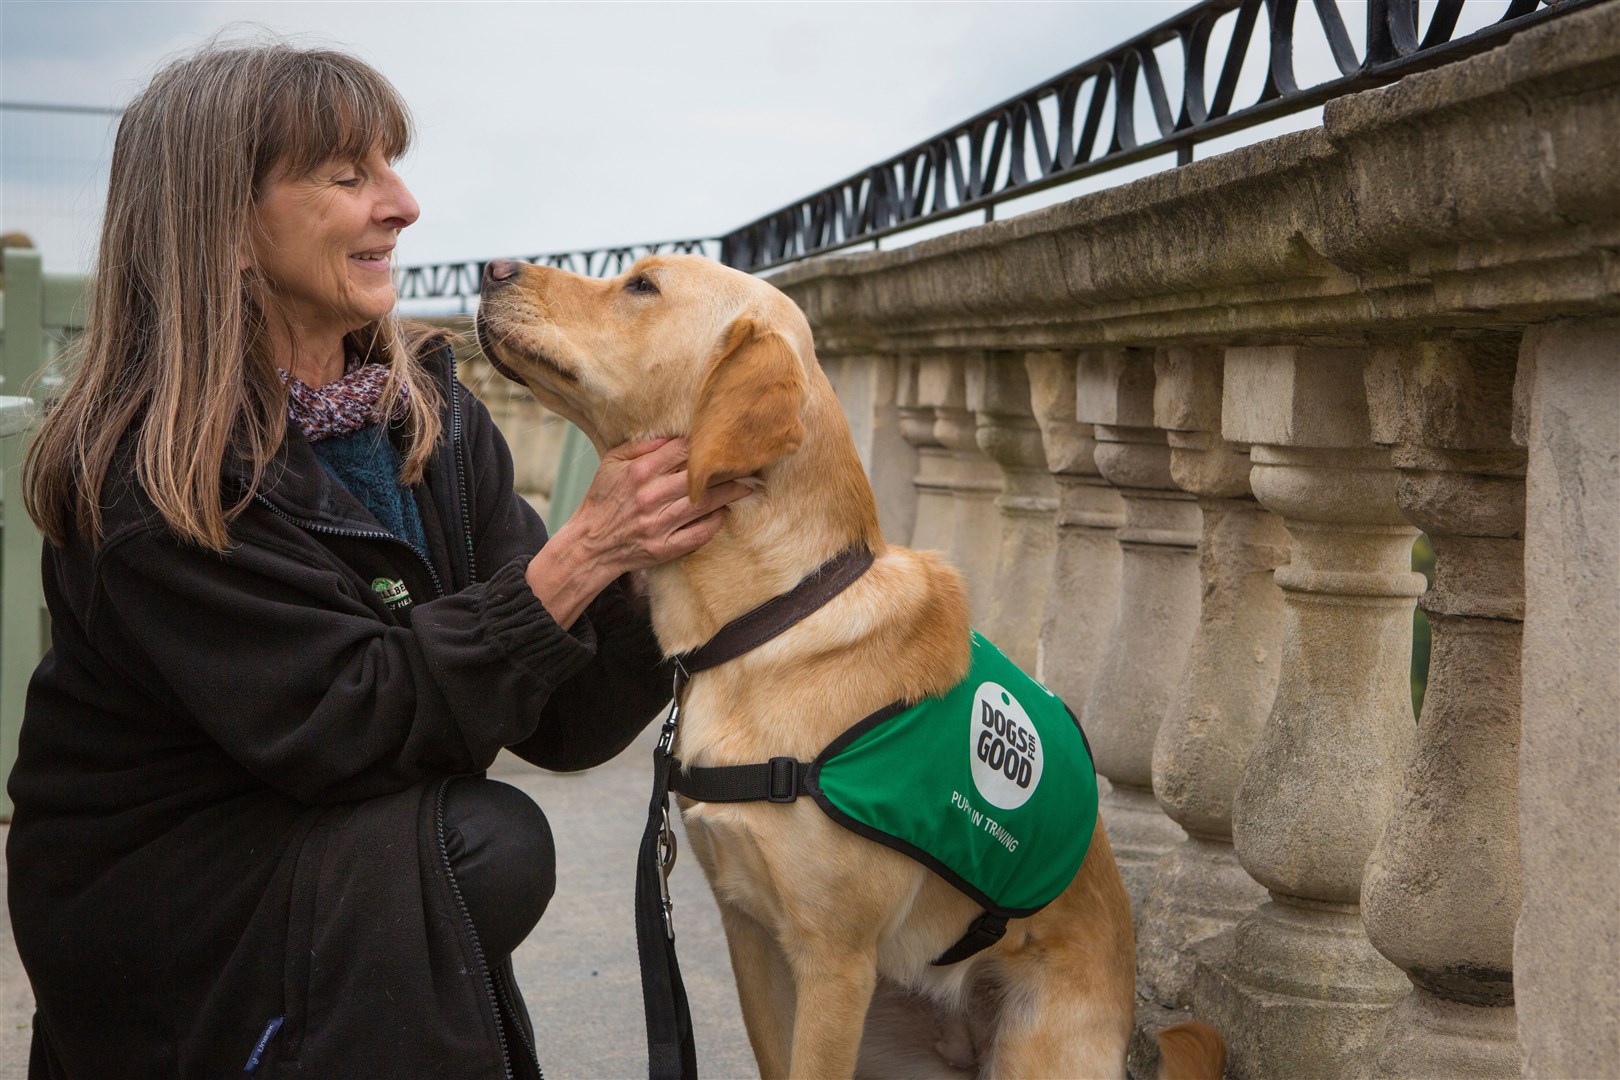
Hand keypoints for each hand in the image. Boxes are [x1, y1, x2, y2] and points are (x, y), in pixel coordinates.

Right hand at [525, 437, 750, 626]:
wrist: (590, 543)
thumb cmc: (604, 498)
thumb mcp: (612, 463)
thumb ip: (642, 447)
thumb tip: (675, 435)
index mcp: (639, 472)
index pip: (683, 451)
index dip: (705, 446)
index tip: (723, 443)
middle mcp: (650, 497)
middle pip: (700, 478)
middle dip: (728, 470)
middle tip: (750, 464)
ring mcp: (658, 524)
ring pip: (704, 505)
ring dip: (730, 494)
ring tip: (747, 486)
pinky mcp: (664, 547)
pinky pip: (698, 534)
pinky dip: (715, 523)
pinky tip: (725, 513)